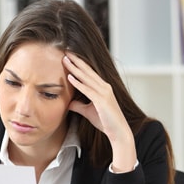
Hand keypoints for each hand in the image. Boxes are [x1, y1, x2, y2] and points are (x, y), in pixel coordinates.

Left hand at [63, 53, 136, 172]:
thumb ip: (79, 105)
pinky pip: (87, 90)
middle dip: (76, 61)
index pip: (89, 73)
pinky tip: (70, 77)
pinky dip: (78, 83)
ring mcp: (104, 93)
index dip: (79, 64)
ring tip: (65, 60)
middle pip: (87, 71)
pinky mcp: (102, 101)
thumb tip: (68, 103)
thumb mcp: (88, 111)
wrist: (118, 132)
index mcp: (102, 88)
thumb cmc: (105, 121)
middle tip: (66, 52)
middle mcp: (104, 87)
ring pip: (86, 78)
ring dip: (75, 68)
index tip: (69, 57)